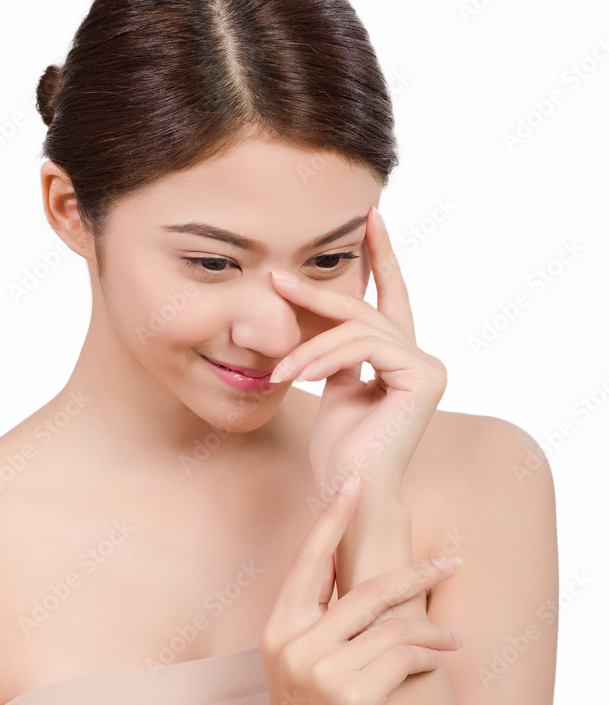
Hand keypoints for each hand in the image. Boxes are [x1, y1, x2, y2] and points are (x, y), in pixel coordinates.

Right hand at [260, 471, 462, 704]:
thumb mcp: (300, 661)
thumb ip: (317, 616)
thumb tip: (341, 563)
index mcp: (279, 627)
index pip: (308, 560)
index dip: (332, 518)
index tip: (353, 482)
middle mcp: (295, 642)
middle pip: (367, 589)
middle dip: (416, 574)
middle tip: (450, 561)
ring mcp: (322, 670)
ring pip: (393, 626)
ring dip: (432, 634)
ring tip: (453, 641)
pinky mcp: (352, 696)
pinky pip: (403, 660)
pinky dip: (427, 660)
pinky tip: (435, 666)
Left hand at [269, 205, 446, 499]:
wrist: (349, 487)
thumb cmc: (339, 446)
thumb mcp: (331, 382)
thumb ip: (336, 349)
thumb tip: (318, 314)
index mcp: (399, 356)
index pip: (390, 295)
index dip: (381, 256)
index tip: (370, 216)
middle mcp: (421, 356)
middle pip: (364, 309)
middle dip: (317, 293)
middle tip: (276, 278)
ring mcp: (428, 366)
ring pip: (359, 329)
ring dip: (311, 345)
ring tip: (280, 369)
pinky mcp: (425, 376)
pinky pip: (365, 348)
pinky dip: (325, 357)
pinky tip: (298, 375)